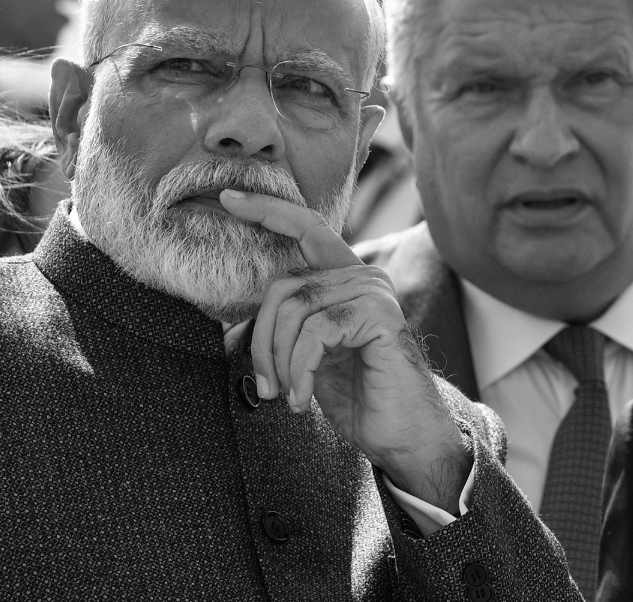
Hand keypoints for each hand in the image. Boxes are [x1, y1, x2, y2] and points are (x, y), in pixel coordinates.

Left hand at [219, 189, 471, 513]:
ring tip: (288, 395)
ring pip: (296, 311)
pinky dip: (300, 371)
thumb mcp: (313, 354)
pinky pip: (316, 333)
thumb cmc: (358, 396)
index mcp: (347, 278)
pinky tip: (304, 398)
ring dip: (280, 363)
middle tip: (265, 385)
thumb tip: (236, 322)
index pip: (307, 229)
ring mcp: (374, 293)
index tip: (228, 197)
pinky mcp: (379, 316)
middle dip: (262, 340)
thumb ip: (292, 324)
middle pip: (284, 287)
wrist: (403, 435)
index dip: (267, 211)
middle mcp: (364, 277)